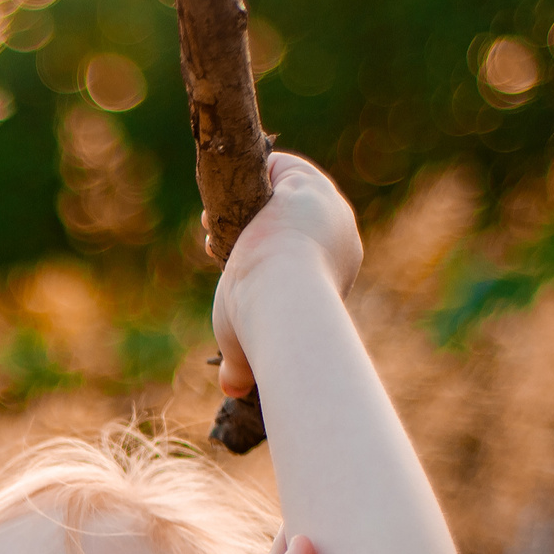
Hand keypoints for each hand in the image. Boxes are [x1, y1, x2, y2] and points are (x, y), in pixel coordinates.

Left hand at [209, 153, 361, 397]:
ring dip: (249, 196)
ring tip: (213, 221)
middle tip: (215, 242)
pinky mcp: (305, 188)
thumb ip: (241, 366)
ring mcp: (327, 207)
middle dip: (252, 222)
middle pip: (294, 210)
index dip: (258, 250)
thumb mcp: (249, 349)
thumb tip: (232, 387)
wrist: (281, 308)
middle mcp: (340, 234)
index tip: (225, 262)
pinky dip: (251, 173)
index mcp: (337, 268)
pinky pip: (281, 165)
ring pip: (287, 184)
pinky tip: (224, 190)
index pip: (297, 245)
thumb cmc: (267, 333)